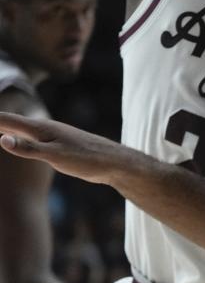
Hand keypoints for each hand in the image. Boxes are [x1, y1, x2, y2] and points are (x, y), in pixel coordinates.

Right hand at [0, 112, 143, 184]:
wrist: (115, 162)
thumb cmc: (88, 159)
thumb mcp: (56, 157)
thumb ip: (29, 149)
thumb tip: (1, 139)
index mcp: (41, 128)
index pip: (5, 121)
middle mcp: (44, 128)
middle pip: (9, 122)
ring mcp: (51, 135)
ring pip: (19, 128)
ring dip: (1, 125)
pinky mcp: (57, 144)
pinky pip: (28, 137)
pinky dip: (13, 135)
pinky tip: (12, 137)